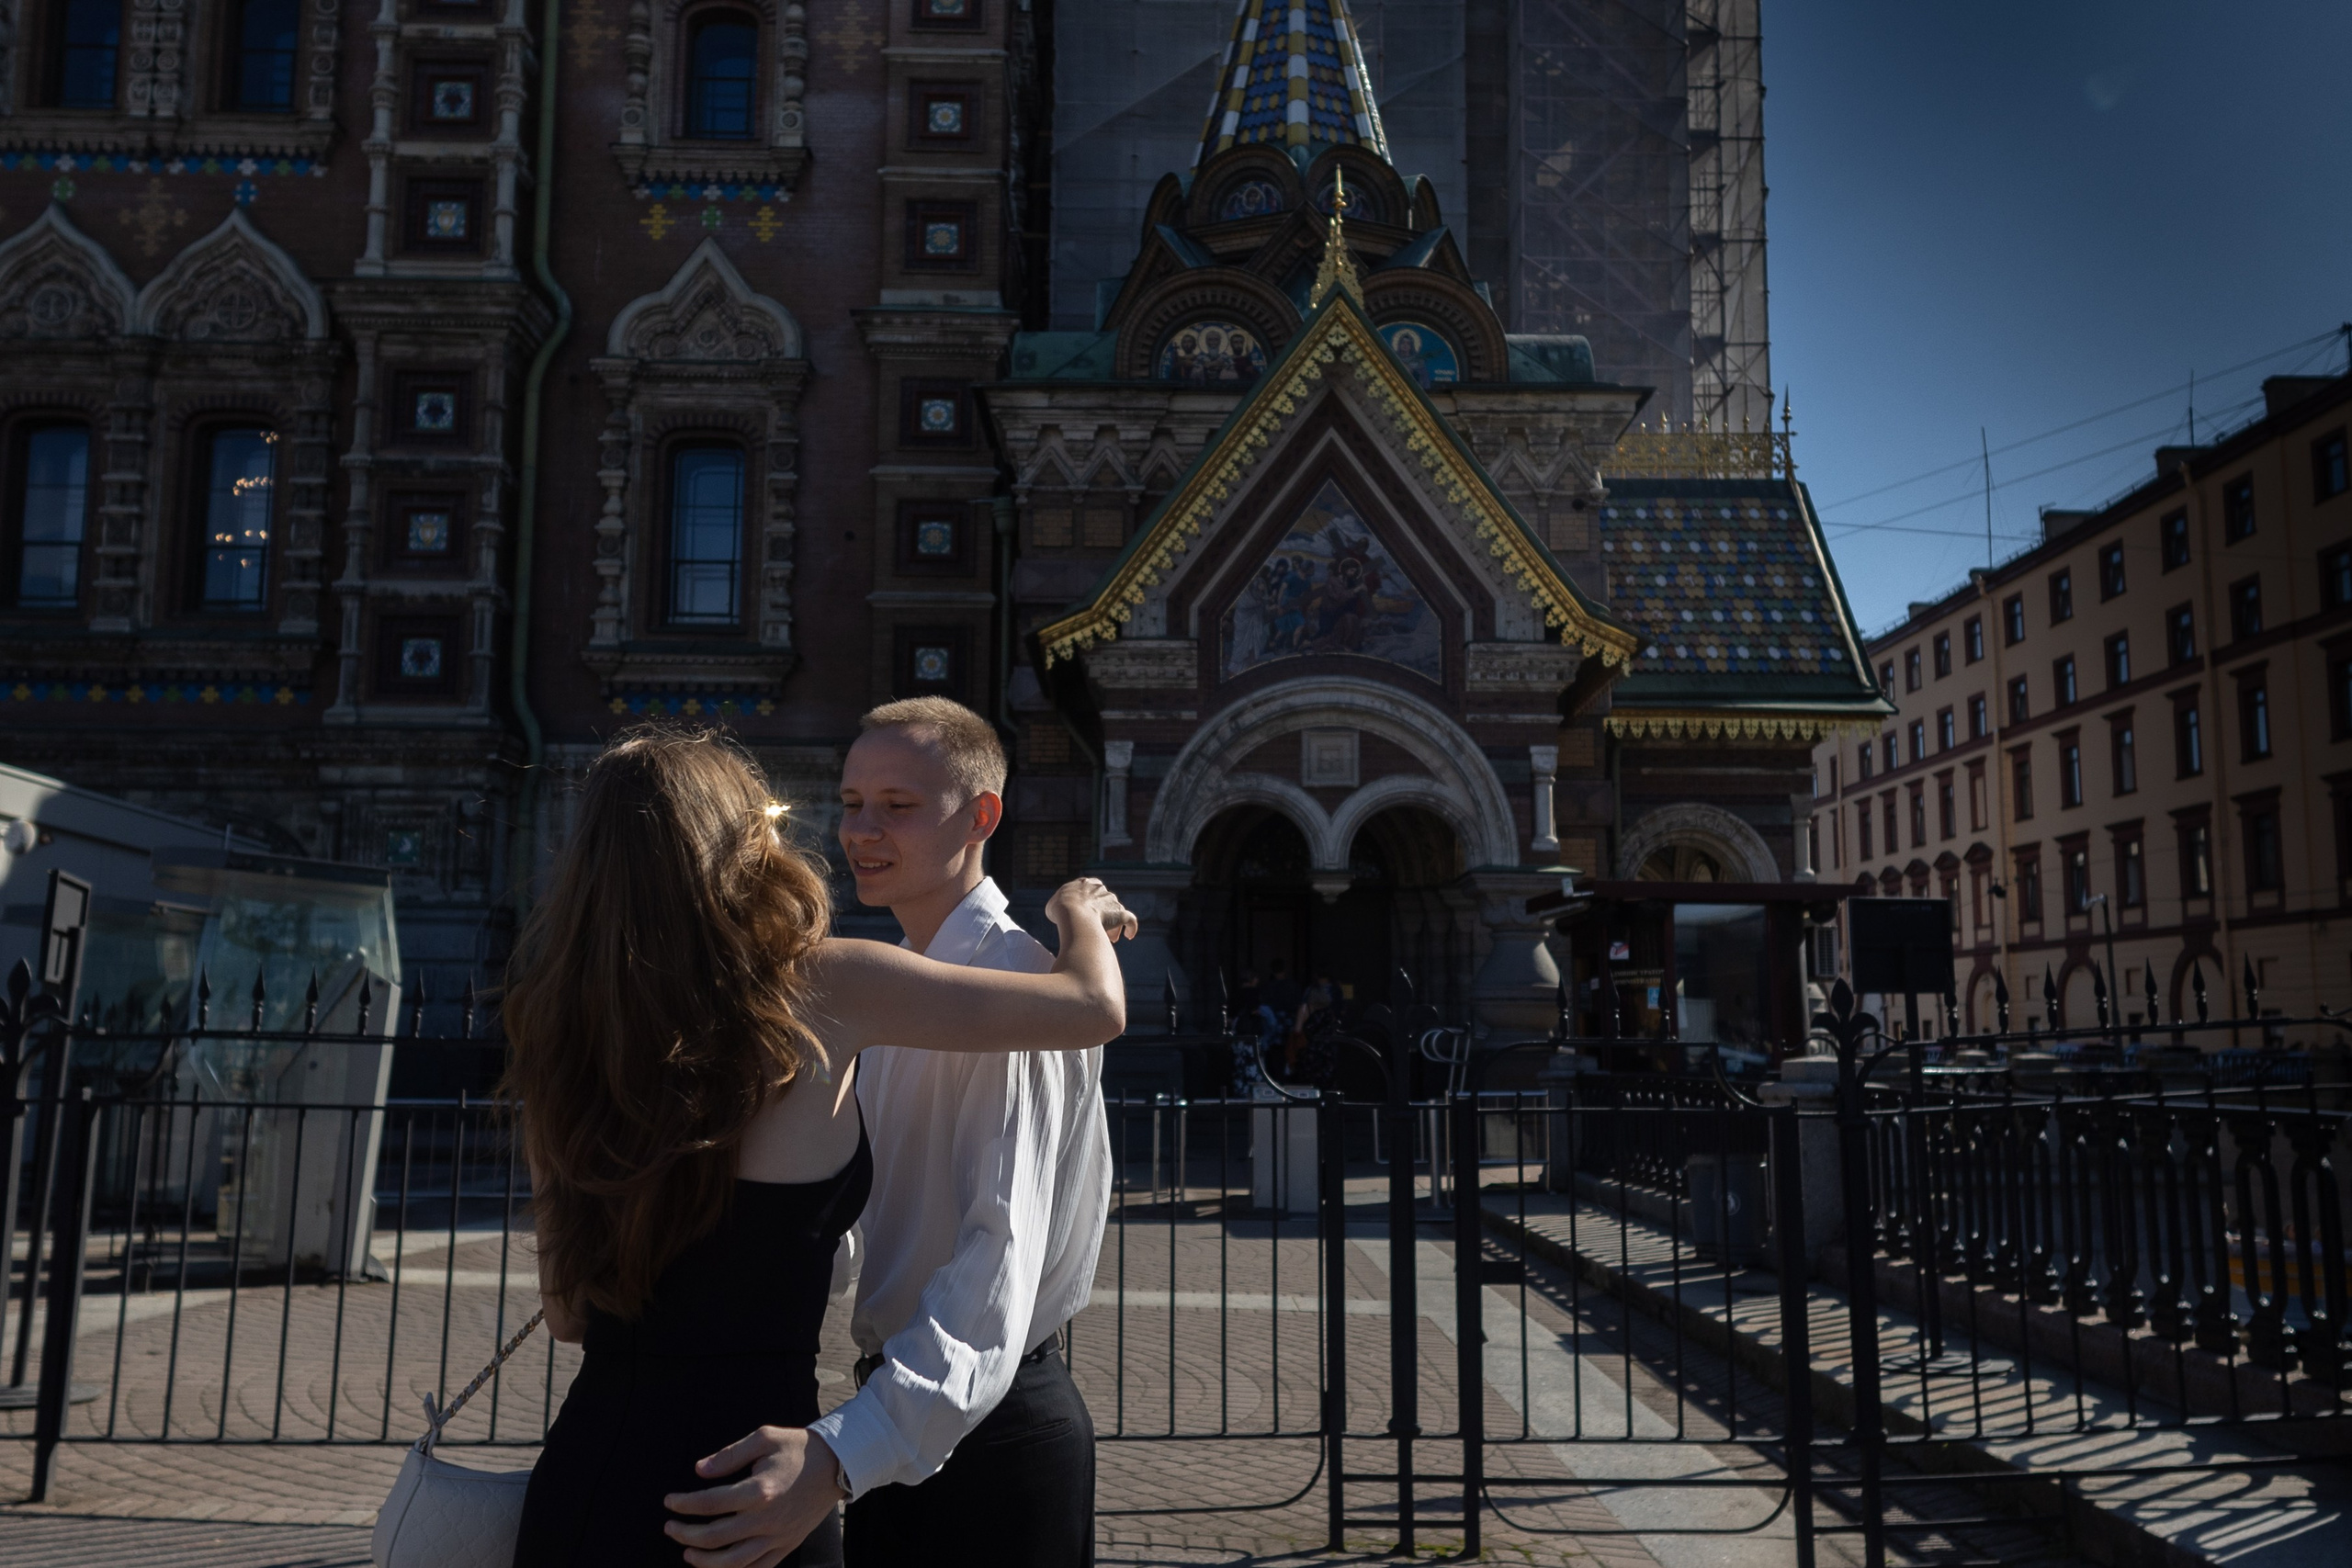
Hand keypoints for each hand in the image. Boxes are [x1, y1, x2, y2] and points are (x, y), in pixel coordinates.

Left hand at [663, 1426, 840, 1567]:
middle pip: (715, 1537)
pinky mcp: (787, 1545)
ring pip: (733, 1562)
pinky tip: (719, 1567)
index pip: (710, 1503)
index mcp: (759, 1490)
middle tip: (670, 1528)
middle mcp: (766, 1519)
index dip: (684, 1504)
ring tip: (688, 1553)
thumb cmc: (799, 1448)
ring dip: (704, 1561)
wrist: (837, 1464)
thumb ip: (730, 1455)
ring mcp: (778, 1536)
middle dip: (685, 1534)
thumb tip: (699, 1470)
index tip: (670, 1502)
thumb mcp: (764, 1438)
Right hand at [1048, 876, 1137, 942]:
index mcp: (1086, 884)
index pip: (1093, 889)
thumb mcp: (1054, 905)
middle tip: (1097, 930)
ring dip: (1113, 926)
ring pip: (1116, 914)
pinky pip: (1130, 920)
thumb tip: (1060, 915)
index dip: (1091, 902)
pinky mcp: (1120, 914)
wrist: (1071, 913)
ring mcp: (1112, 902)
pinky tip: (1129, 935)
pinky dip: (1131, 927)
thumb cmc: (1060, 910)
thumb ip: (1061, 907)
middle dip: (1102, 917)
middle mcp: (1102, 890)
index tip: (1087, 915)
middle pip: (1105, 903)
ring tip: (1108, 939)